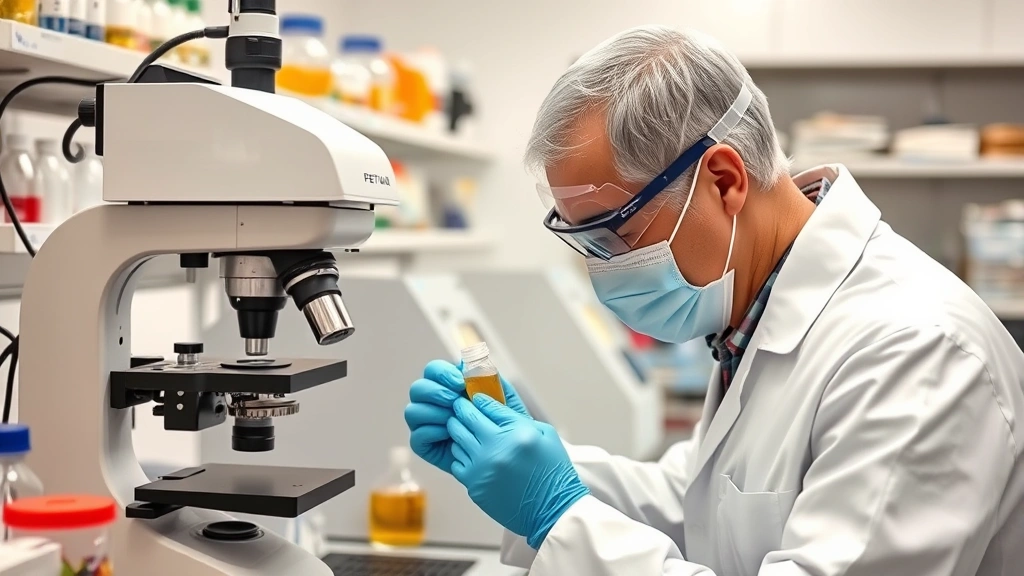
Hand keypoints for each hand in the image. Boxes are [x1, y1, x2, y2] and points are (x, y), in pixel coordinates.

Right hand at [405, 359, 531, 473]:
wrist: (502, 456)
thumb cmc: (501, 424)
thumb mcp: (502, 400)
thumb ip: (490, 379)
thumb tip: (473, 361)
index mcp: (446, 385)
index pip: (433, 370)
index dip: (443, 373)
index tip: (460, 382)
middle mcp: (430, 401)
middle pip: (418, 388)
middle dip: (435, 392)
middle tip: (454, 400)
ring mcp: (424, 423)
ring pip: (413, 411)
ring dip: (434, 413)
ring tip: (454, 419)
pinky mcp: (422, 444)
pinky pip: (417, 435)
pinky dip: (434, 433)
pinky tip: (452, 436)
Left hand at [447, 395, 588, 548]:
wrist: (552, 510)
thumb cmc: (552, 472)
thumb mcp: (544, 434)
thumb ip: (517, 416)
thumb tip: (493, 401)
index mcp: (517, 433)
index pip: (487, 405)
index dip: (478, 397)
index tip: (475, 396)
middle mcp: (496, 449)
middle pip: (465, 418)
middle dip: (462, 409)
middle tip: (462, 407)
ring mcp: (482, 468)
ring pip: (456, 439)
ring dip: (460, 432)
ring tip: (468, 432)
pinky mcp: (474, 485)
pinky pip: (457, 462)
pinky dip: (462, 456)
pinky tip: (472, 455)